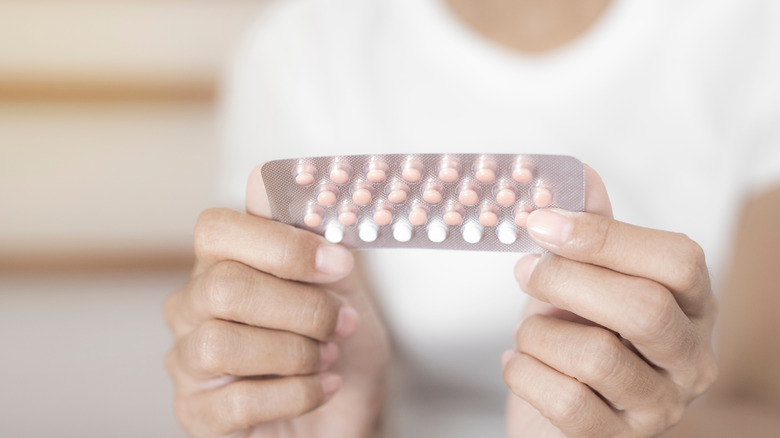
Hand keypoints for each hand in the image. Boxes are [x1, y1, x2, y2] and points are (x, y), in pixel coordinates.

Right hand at [163, 209, 389, 437]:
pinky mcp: (195, 413)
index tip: (339, 263)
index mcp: (223, 263)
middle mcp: (193, 306)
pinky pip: (235, 401)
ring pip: (221, 343)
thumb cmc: (339, 343)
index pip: (215, 229)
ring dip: (294, 352)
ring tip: (327, 358)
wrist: (348, 408)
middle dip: (300, 306)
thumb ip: (314, 235)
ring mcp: (187, 361)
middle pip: (222, 286)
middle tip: (340, 322)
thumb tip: (272, 178)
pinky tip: (320, 389)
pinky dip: (295, 394)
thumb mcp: (342, 285)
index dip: (281, 244)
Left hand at [503, 167, 718, 436]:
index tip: (542, 222)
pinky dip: (525, 375)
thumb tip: (578, 174)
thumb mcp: (584, 279)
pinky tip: (518, 365)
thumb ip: (589, 231)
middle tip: (525, 270)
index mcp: (692, 306)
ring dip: (538, 334)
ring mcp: (659, 406)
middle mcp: (690, 359)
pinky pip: (565, 401)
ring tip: (526, 332)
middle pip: (643, 308)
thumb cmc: (576, 338)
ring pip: (597, 357)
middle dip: (566, 281)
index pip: (676, 260)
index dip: (604, 236)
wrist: (557, 412)